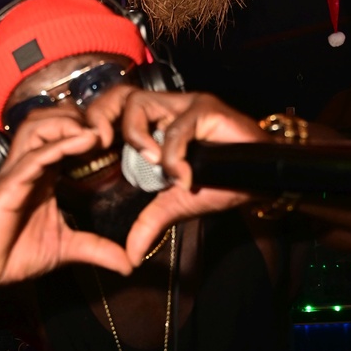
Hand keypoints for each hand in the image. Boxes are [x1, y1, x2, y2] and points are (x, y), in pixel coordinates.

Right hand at [0, 104, 132, 287]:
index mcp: (42, 174)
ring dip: (67, 124)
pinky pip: (34, 156)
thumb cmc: (15, 254)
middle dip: (77, 116)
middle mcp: (28, 166)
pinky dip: (59, 145)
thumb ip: (97, 249)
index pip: (61, 135)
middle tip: (106, 129)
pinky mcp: (8, 185)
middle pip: (46, 119)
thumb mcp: (66, 248)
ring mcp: (16, 173)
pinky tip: (84, 141)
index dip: (86, 128)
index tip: (116, 136)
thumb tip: (129, 264)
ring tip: (95, 133)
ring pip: (36, 127)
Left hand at [85, 87, 265, 262]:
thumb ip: (150, 223)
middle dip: (100, 116)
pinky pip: (177, 128)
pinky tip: (184, 176)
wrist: (260, 181)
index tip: (89, 153)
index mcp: (153, 125)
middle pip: (117, 95)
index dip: (95, 124)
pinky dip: (174, 156)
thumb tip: (130, 255)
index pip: (113, 110)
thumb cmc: (222, 183)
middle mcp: (165, 109)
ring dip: (138, 137)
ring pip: (140, 104)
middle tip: (100, 144)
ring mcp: (184, 105)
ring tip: (153, 165)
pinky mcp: (205, 108)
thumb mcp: (177, 205)